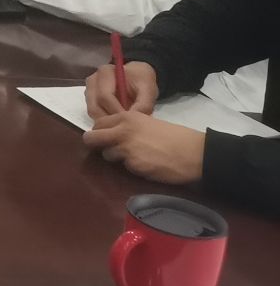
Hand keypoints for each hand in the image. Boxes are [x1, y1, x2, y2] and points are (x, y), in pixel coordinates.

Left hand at [83, 109, 204, 184]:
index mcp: (126, 117)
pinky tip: (146, 165)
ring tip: (135, 157)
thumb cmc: (175, 136)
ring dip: (116, 158)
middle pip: (92, 139)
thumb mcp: (147, 123)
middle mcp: (122, 131)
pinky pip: (124, 167)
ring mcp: (126, 149)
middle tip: (106, 149)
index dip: (100, 132)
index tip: (105, 137)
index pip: (98, 123)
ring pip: (107, 155)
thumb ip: (127, 127)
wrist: (194, 153)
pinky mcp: (134, 165)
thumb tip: (111, 135)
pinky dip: (132, 167)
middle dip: (95, 145)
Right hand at [84, 59, 159, 120]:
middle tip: (126, 127)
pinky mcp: (90, 99)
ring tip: (122, 125)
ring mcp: (89, 90)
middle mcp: (93, 81)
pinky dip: (104, 121)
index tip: (130, 122)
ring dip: (106, 122)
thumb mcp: (148, 90)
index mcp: (105, 73)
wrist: (136, 76)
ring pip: (92, 112)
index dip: (116, 112)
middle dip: (110, 120)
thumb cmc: (141, 80)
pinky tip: (117, 121)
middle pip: (95, 107)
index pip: (104, 97)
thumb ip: (144, 104)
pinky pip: (94, 114)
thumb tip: (133, 119)